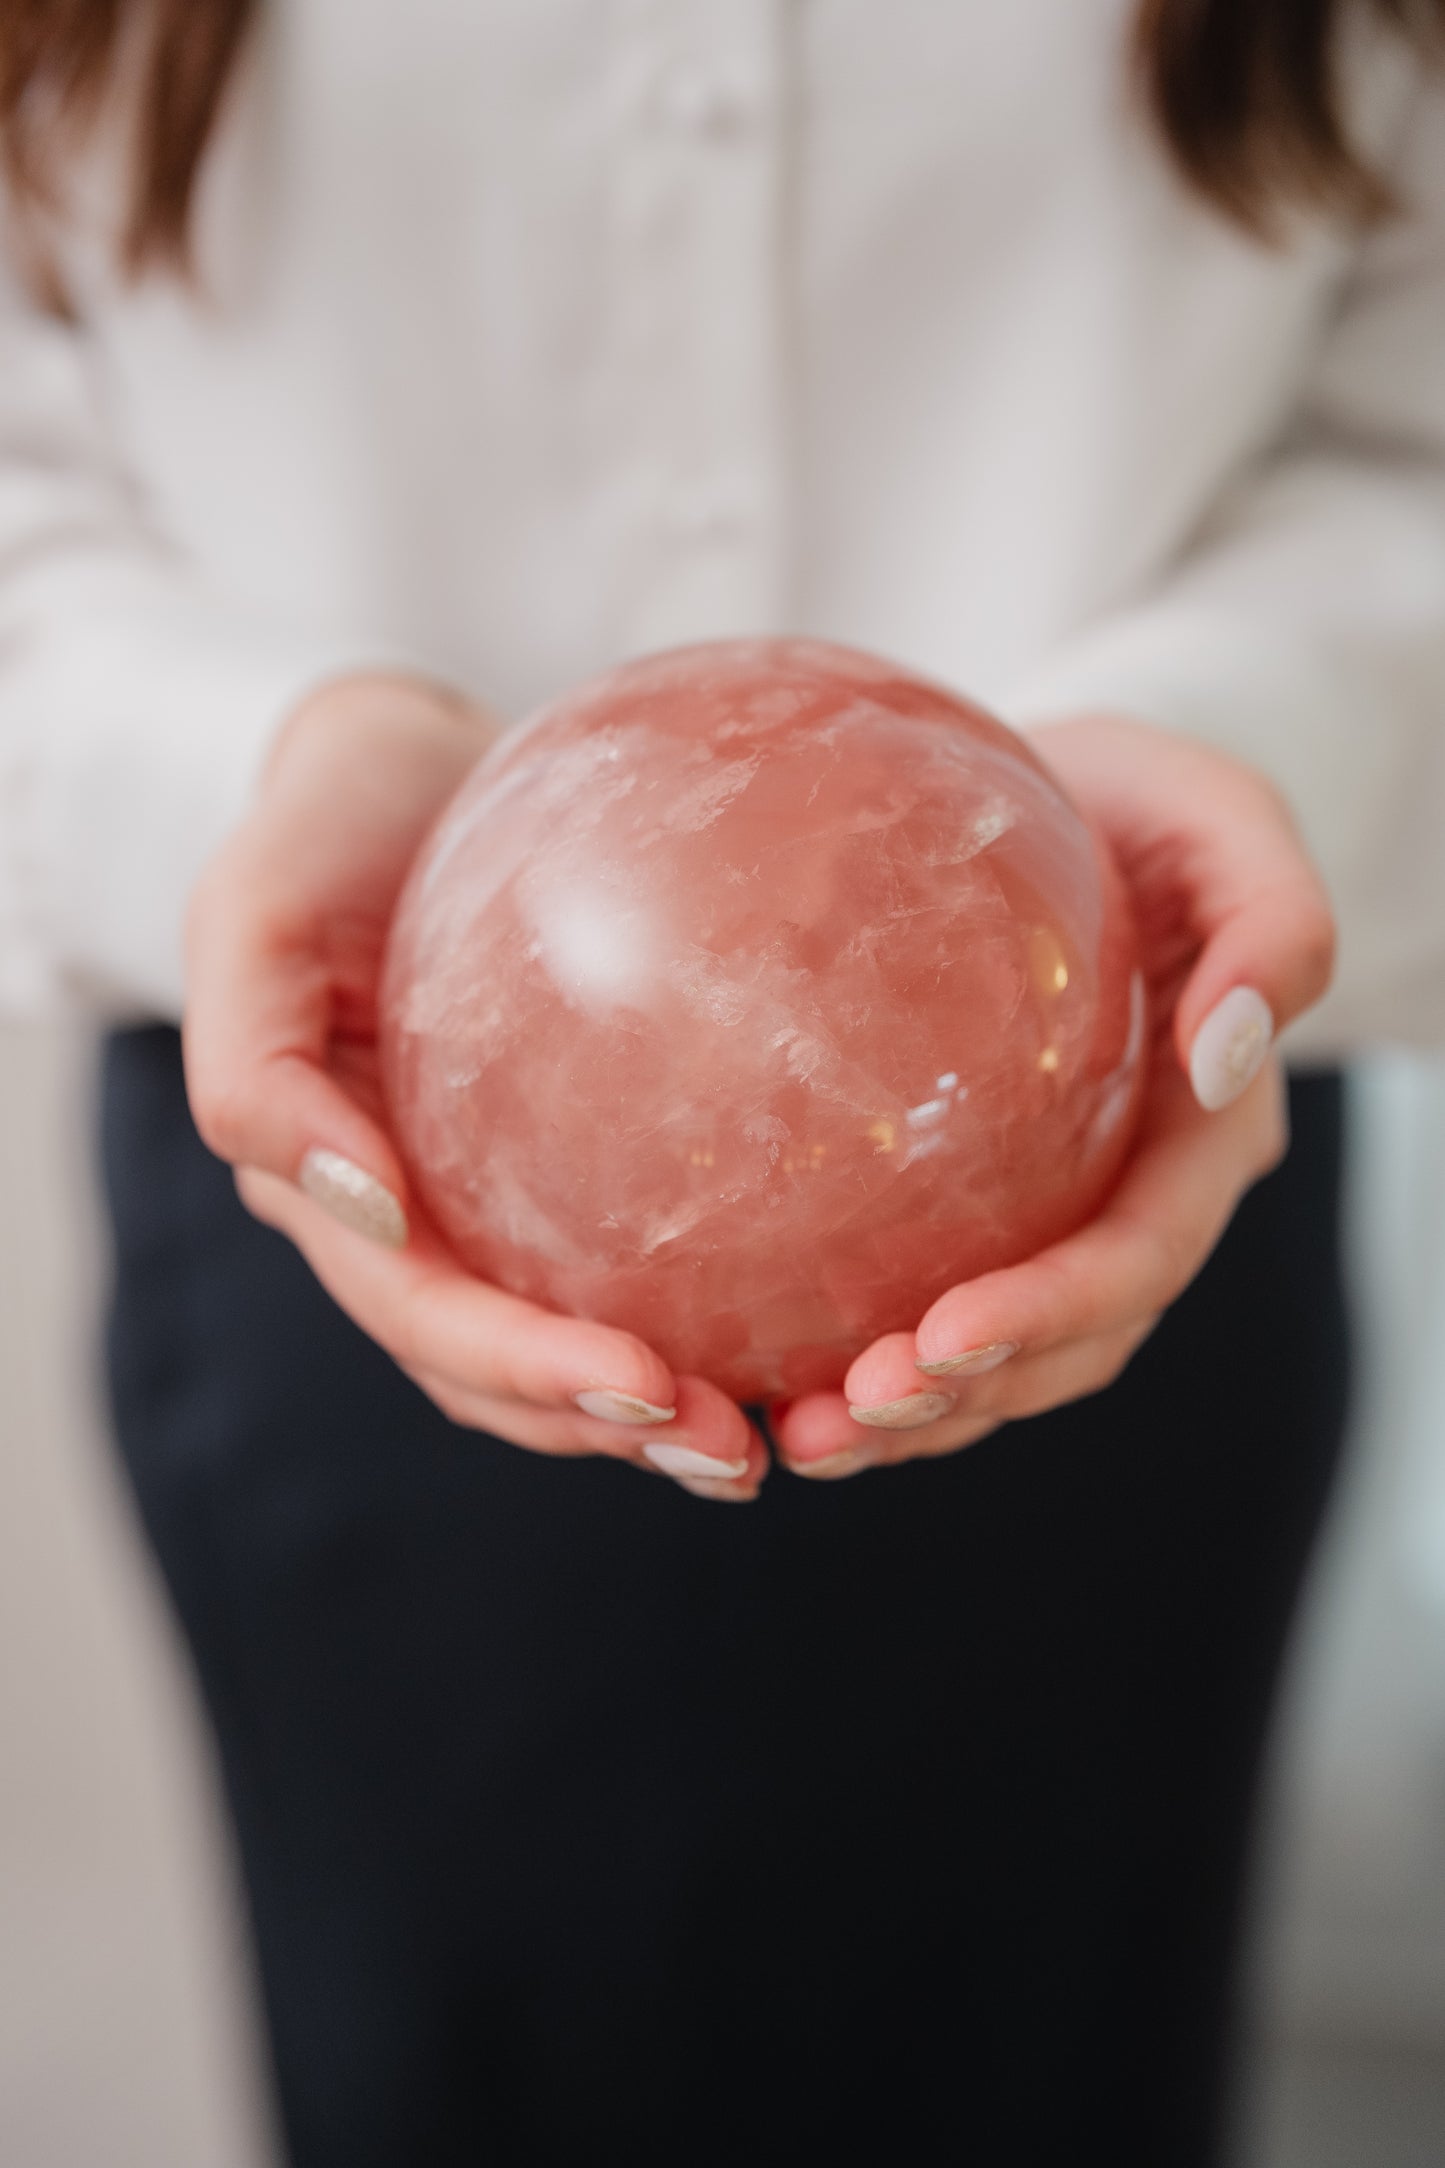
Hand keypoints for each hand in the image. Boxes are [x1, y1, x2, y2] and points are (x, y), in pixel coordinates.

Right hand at [183, 672, 765, 1500]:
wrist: (400, 764)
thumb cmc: (319, 827)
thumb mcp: (246, 917)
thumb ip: (251, 1070)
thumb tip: (363, 1212)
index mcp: (328, 1192)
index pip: (428, 1318)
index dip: (528, 1372)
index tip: (648, 1388)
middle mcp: (407, 1223)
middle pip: (502, 1371)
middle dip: (613, 1428)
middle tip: (740, 1451)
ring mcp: (480, 1202)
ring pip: (567, 1339)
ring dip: (660, 1408)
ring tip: (785, 1430)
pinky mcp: (554, 1164)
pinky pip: (630, 1247)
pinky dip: (703, 1302)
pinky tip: (804, 1310)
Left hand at [771, 715, 1335, 1479]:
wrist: (1073, 793)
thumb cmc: (1152, 796)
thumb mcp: (1229, 818)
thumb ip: (1275, 928)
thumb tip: (1224, 1059)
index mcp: (1204, 1131)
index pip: (1138, 1254)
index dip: (1048, 1315)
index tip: (937, 1342)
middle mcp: (1137, 1192)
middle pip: (1065, 1342)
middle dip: (960, 1400)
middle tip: (837, 1424)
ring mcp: (1060, 1204)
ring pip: (999, 1351)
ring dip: (908, 1412)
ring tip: (793, 1437)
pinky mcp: (982, 1196)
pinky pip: (927, 1287)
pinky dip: (861, 1344)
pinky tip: (767, 1364)